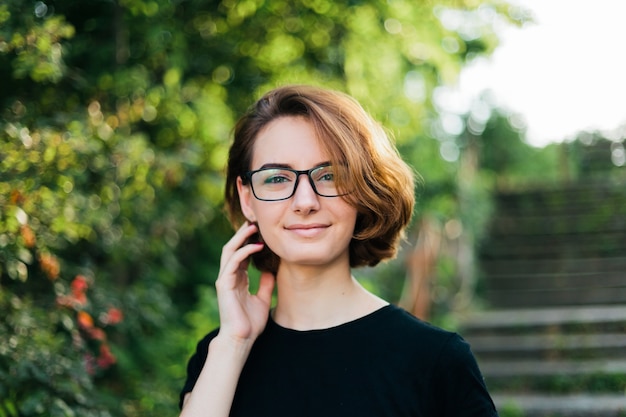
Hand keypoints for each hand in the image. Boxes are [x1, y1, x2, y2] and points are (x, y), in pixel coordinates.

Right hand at [214, 222, 274, 345]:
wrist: (241, 339)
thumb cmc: (250, 323)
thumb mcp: (262, 299)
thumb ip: (265, 284)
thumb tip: (271, 271)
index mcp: (237, 280)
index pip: (241, 255)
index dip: (249, 242)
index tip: (262, 232)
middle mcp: (229, 277)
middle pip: (233, 249)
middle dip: (242, 235)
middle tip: (255, 223)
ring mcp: (225, 280)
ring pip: (229, 251)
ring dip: (241, 238)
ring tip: (253, 227)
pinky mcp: (224, 284)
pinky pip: (232, 262)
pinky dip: (244, 252)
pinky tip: (256, 246)